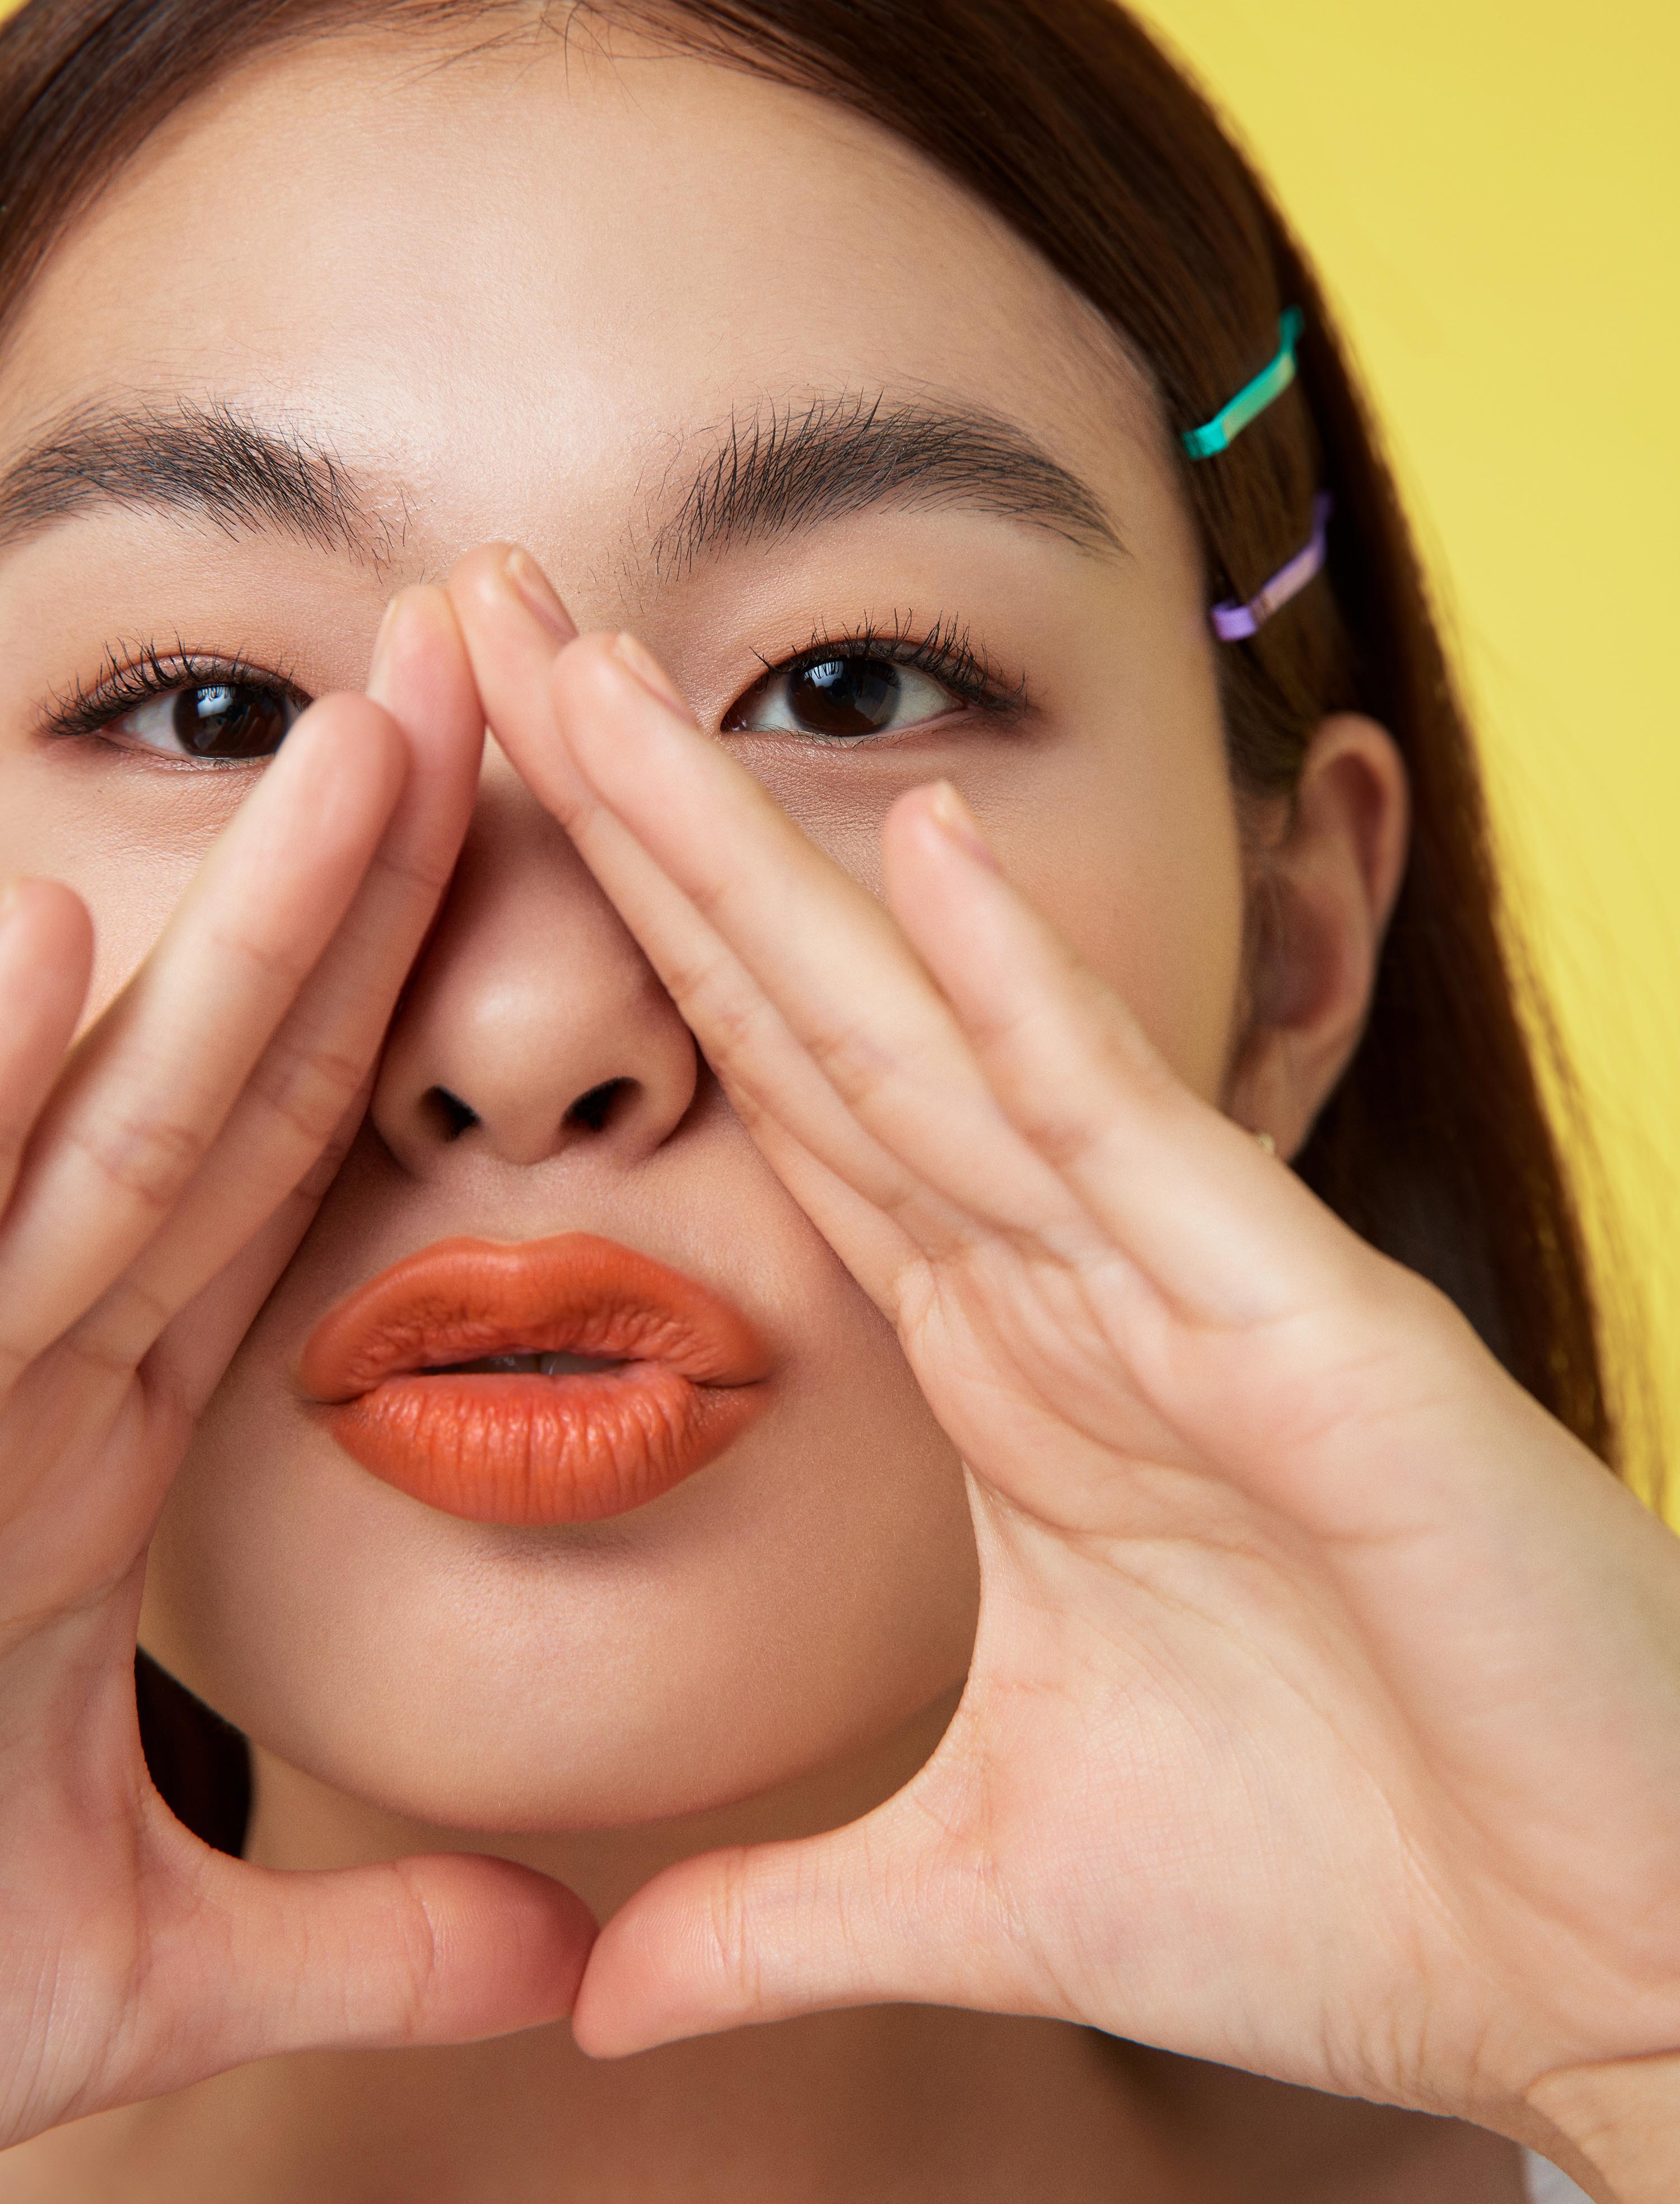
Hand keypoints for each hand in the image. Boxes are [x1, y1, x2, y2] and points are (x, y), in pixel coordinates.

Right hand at [0, 589, 591, 2152]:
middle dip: (342, 892)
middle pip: (213, 1092)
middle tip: (461, 678)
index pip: (277, 1173)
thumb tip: (570, 1956)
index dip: (393, 1004)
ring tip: (343, 759)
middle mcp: (4, 1370)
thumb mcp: (127, 1979)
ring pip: (71, 1137)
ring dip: (203, 949)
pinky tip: (42, 948)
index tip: (507, 834)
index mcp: (86, 1436)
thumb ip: (352, 1935)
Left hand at [450, 547, 1679, 2179]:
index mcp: (1003, 1369)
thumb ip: (790, 1910)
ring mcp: (1190, 1295)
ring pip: (932, 1037)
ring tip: (600, 681)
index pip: (771, 1107)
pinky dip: (1038, 1006)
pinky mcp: (1315, 1348)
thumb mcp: (992, 1891)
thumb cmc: (1346, 1883)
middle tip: (481, 625)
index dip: (623, 949)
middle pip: (807, 1012)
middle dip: (635, 823)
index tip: (481, 799)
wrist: (1604, 1965)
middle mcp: (1074, 1287)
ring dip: (760, 858)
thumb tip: (596, 1994)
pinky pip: (1143, 1153)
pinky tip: (934, 856)